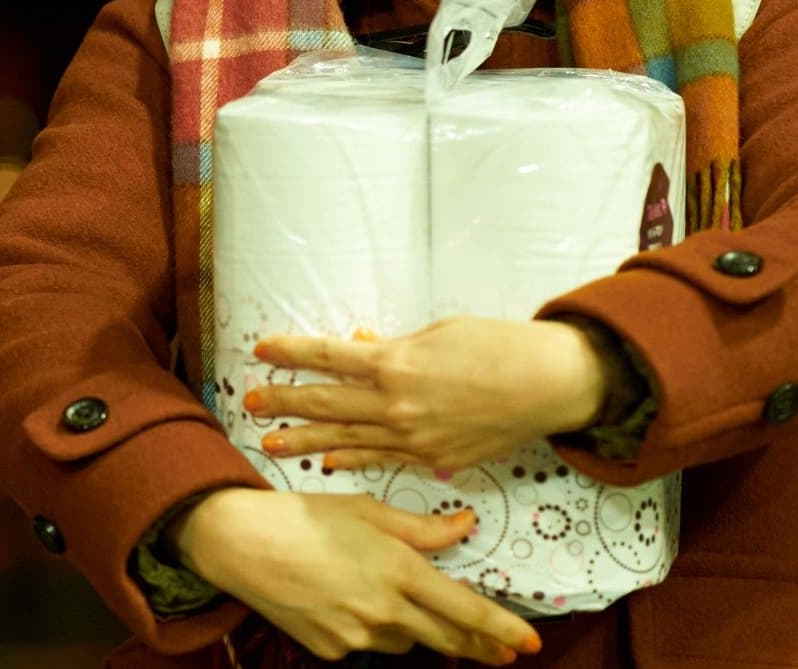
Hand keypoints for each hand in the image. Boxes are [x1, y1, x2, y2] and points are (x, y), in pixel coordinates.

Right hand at [173, 487, 539, 663]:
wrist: (239, 542)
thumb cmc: (303, 515)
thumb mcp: (367, 511)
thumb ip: (421, 528)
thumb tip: (466, 526)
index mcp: (398, 570)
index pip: (465, 609)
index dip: (502, 628)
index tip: (529, 642)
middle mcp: (383, 610)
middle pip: (447, 639)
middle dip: (479, 646)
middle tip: (500, 651)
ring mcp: (356, 635)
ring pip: (406, 643)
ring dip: (418, 631)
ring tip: (403, 606)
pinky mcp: (330, 649)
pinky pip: (367, 645)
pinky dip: (372, 630)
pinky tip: (350, 603)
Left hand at [249, 318, 607, 474]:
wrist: (548, 386)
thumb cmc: (496, 346)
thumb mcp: (437, 333)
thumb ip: (392, 347)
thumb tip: (357, 346)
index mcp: (396, 363)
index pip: (328, 357)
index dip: (291, 353)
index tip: (260, 350)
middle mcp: (398, 404)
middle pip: (327, 403)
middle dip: (284, 402)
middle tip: (249, 402)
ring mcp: (414, 438)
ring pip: (347, 440)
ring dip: (305, 441)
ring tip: (269, 442)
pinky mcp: (434, 460)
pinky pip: (383, 460)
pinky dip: (353, 461)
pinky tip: (327, 464)